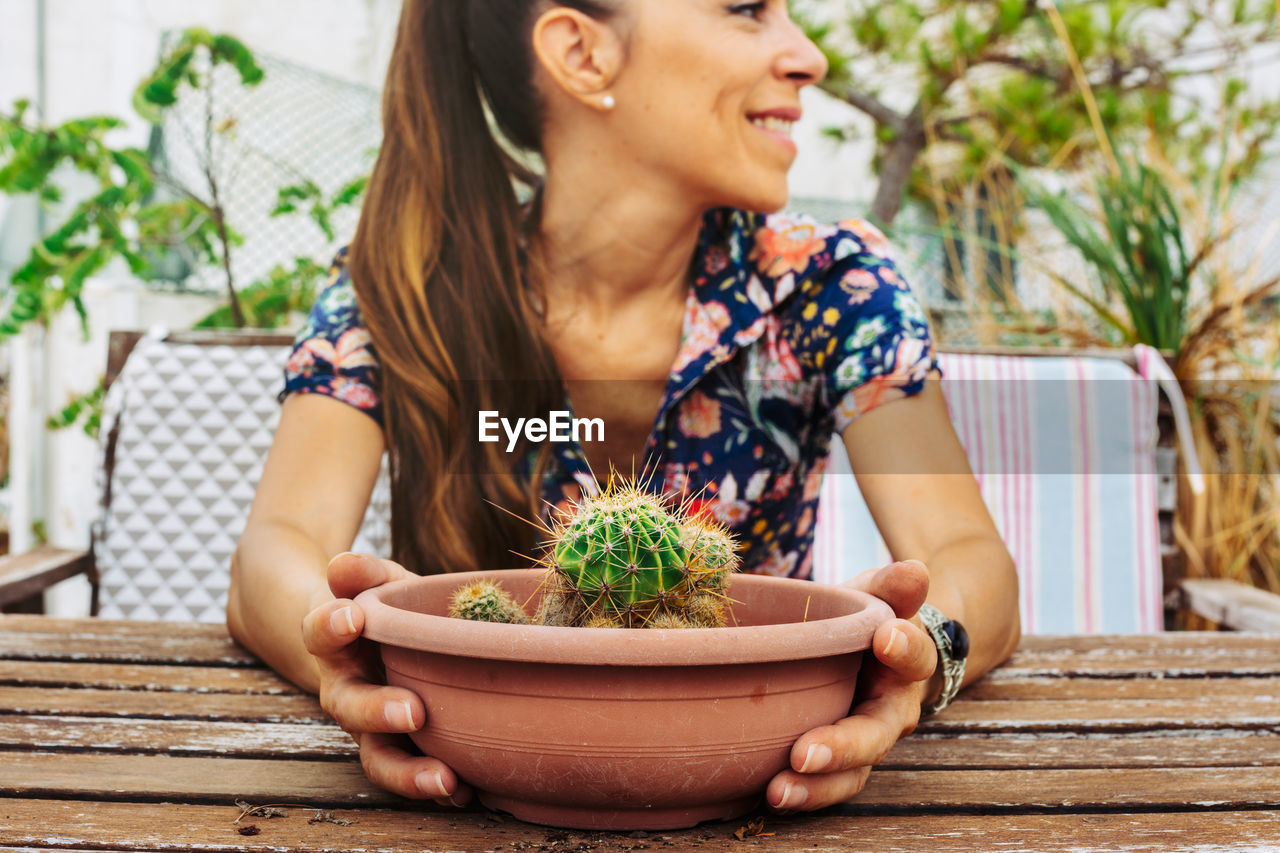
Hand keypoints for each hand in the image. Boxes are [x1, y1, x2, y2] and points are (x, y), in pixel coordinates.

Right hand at [301, 552, 472, 806]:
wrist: (372, 643)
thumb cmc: (380, 607)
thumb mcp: (374, 581)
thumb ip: (361, 572)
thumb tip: (341, 564)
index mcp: (333, 643)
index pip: (320, 632)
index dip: (330, 625)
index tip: (351, 617)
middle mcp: (346, 691)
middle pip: (349, 708)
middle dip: (378, 712)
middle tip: (412, 712)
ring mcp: (372, 727)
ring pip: (379, 758)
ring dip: (409, 774)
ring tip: (446, 780)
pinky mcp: (402, 749)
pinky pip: (414, 772)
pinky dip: (438, 788)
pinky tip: (469, 791)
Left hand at [765, 559, 936, 812]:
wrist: (874, 656)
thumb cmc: (869, 621)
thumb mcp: (879, 596)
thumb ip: (892, 586)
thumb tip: (915, 568)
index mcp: (908, 663)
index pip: (914, 655)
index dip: (904, 647)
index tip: (886, 637)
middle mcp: (892, 711)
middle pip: (875, 734)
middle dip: (843, 746)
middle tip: (805, 753)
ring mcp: (867, 743)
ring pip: (851, 773)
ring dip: (815, 787)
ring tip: (777, 791)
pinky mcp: (839, 764)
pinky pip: (825, 786)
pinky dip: (800, 795)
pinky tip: (765, 795)